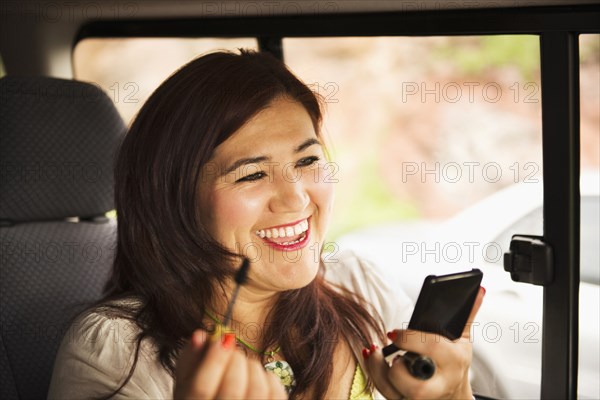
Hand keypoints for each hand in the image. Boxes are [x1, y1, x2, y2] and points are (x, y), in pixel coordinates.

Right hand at [174, 330, 287, 398]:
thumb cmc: (203, 392)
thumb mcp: (187, 378)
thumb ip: (190, 357)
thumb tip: (200, 335)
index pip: (201, 388)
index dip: (213, 360)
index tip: (220, 340)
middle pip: (232, 390)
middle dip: (235, 361)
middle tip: (233, 351)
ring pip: (256, 390)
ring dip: (252, 367)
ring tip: (244, 364)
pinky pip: (276, 393)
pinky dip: (269, 377)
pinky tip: (258, 375)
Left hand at [365, 287, 484, 398]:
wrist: (453, 396)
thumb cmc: (454, 363)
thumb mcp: (462, 339)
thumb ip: (466, 315)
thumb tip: (479, 290)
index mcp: (454, 361)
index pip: (433, 348)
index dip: (409, 339)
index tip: (393, 333)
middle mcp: (440, 385)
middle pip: (417, 388)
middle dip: (398, 371)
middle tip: (395, 355)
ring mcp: (424, 399)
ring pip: (395, 392)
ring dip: (379, 371)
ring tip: (377, 354)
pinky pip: (386, 395)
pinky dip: (375, 376)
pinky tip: (372, 359)